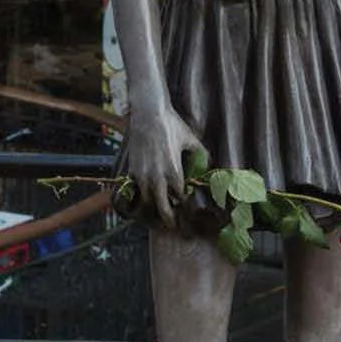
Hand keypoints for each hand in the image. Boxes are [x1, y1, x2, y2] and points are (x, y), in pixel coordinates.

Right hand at [125, 106, 202, 226]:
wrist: (148, 114)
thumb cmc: (171, 125)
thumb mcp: (191, 139)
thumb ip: (201, 154)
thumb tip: (209, 165)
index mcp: (174, 172)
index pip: (181, 199)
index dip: (186, 207)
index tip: (190, 213)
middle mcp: (157, 178)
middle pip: (162, 209)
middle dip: (169, 220)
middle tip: (175, 227)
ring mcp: (142, 175)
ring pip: (146, 203)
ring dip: (153, 211)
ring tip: (158, 217)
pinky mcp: (131, 170)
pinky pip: (133, 192)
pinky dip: (138, 199)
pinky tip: (143, 202)